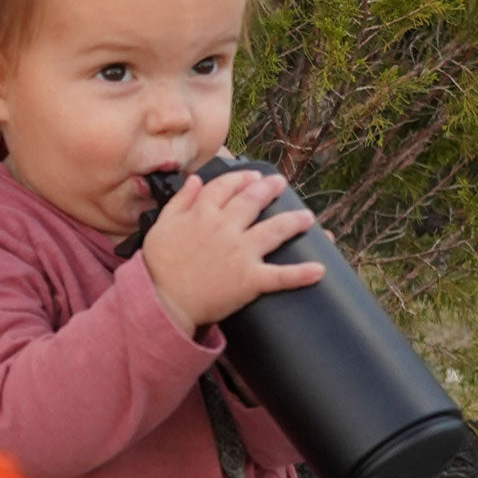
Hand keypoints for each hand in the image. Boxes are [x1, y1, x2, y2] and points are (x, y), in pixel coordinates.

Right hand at [141, 170, 324, 330]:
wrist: (163, 302)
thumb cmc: (159, 267)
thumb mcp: (161, 226)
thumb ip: (180, 201)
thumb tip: (195, 180)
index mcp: (203, 215)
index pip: (225, 187)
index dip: (241, 179)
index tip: (252, 175)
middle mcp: (225, 229)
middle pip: (253, 201)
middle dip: (269, 189)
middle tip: (281, 183)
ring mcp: (240, 254)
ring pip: (274, 230)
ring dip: (294, 221)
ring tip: (308, 218)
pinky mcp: (250, 280)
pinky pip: (280, 276)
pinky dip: (300, 275)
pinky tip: (318, 271)